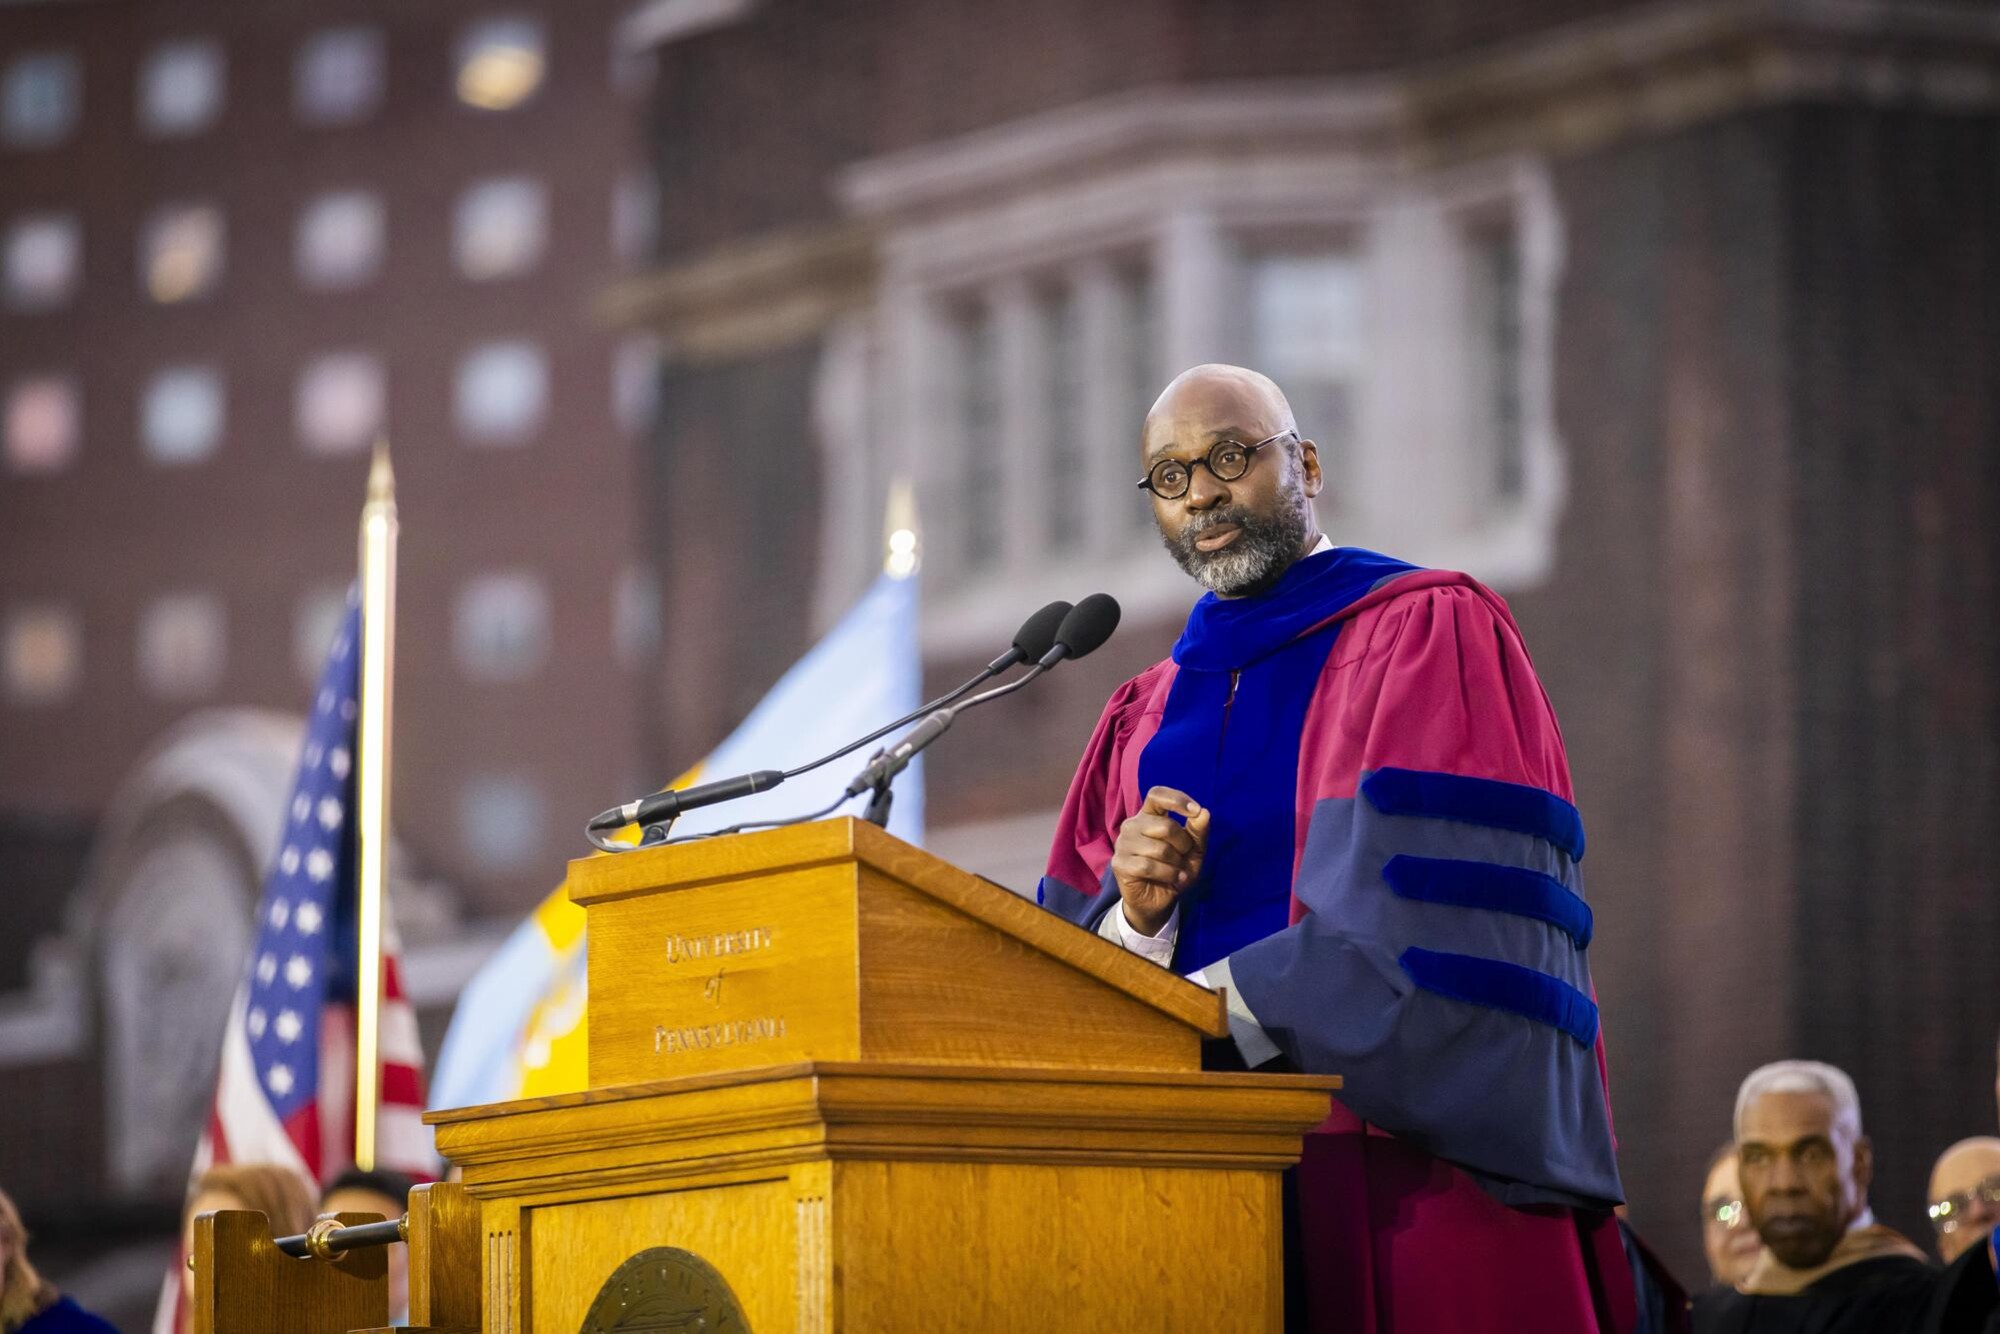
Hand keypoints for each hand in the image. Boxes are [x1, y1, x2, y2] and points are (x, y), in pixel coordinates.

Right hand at [1111, 786, 1209, 936]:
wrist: (1158, 901)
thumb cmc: (1175, 870)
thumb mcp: (1193, 851)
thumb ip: (1198, 832)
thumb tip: (1204, 813)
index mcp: (1149, 816)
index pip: (1157, 795)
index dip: (1177, 799)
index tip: (1195, 812)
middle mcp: (1132, 825)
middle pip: (1165, 826)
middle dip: (1183, 844)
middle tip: (1185, 858)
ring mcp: (1123, 843)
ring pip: (1159, 848)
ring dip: (1176, 864)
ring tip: (1178, 872)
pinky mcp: (1119, 863)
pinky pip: (1149, 866)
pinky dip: (1168, 875)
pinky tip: (1173, 879)